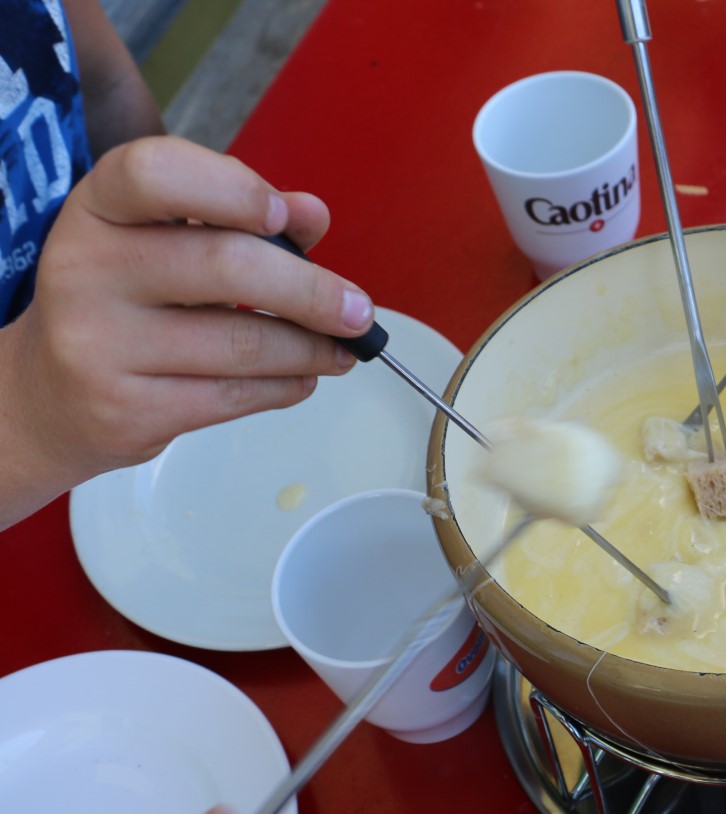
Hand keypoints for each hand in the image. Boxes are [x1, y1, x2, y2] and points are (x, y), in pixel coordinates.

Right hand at [0, 136, 370, 527]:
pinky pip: (234, 396)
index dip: (231, 188)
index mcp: (97, 208)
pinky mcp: (126, 408)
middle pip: (225, 266)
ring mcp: (99, 343)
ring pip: (242, 342)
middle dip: (312, 291)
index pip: (156, 172)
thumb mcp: (162, 241)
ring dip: (311, 348)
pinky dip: (286, 386)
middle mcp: (86, 269)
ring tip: (338, 349)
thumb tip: (312, 213)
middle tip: (358, 310)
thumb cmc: (124, 301)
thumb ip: (237, 219)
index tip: (286, 216)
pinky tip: (302, 377)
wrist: (44, 394)